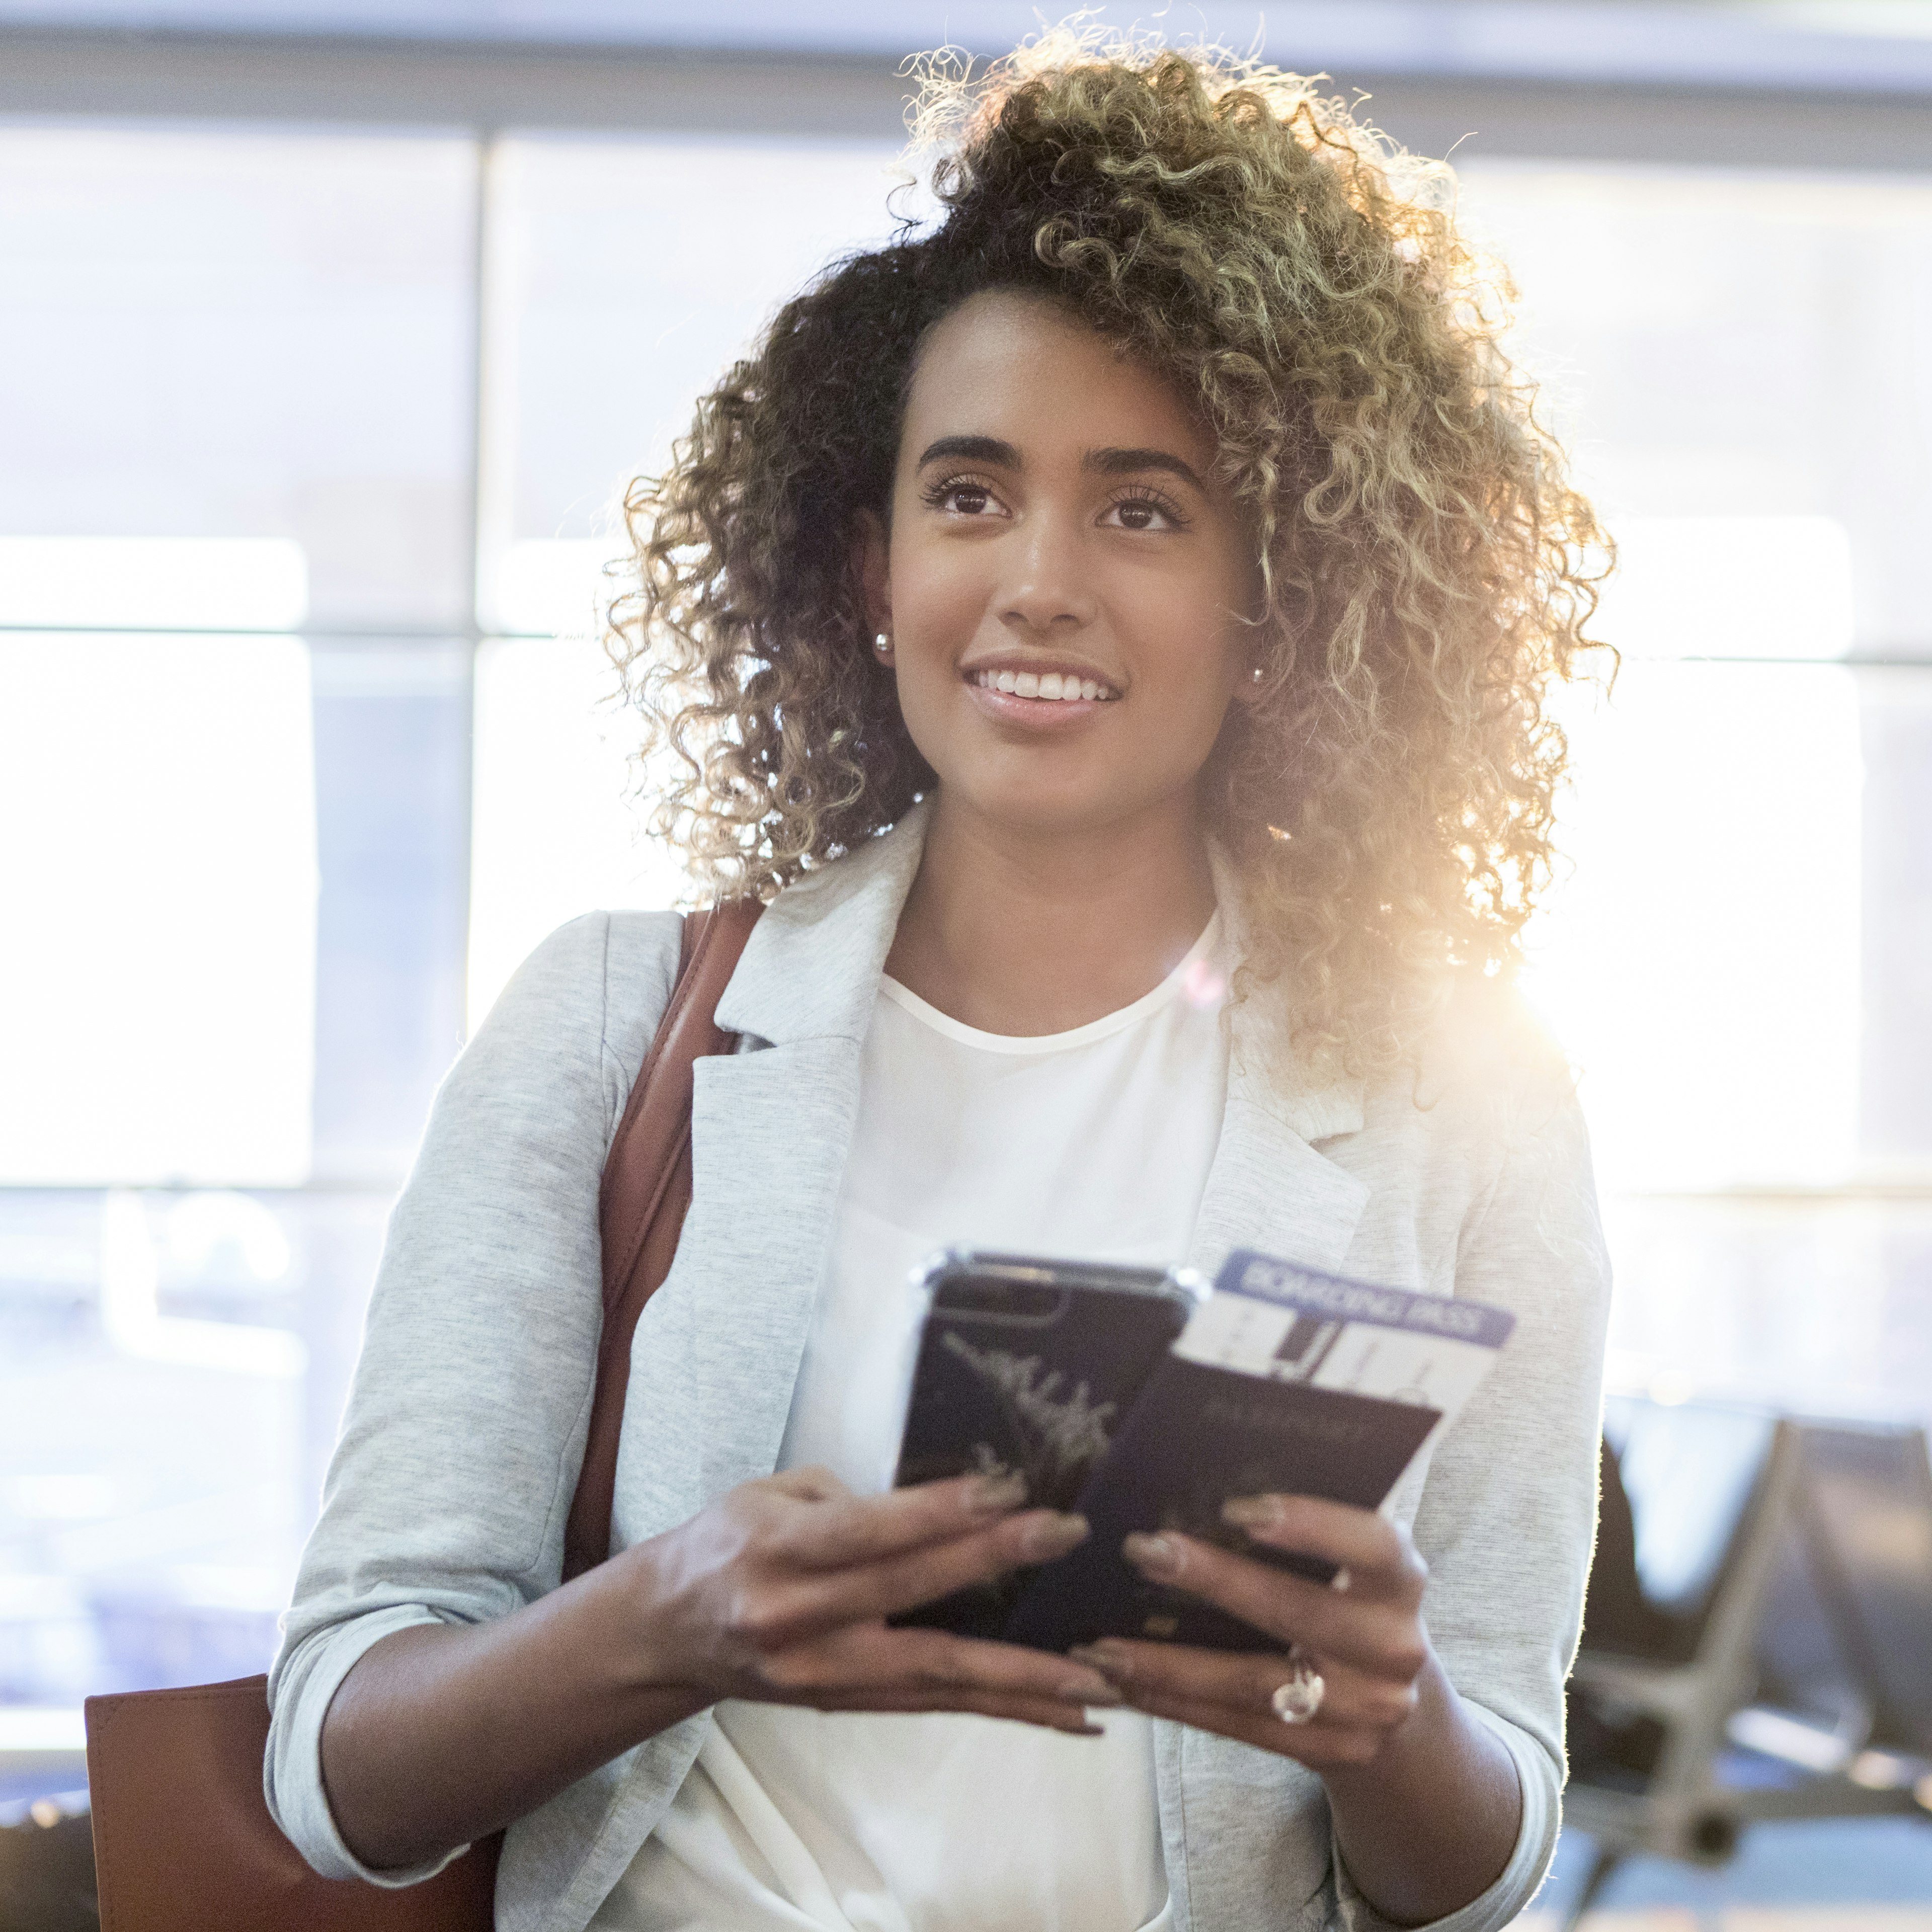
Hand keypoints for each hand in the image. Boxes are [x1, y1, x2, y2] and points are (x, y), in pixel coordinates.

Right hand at [633, 1466, 1119, 1732]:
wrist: (669, 1632)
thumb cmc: (728, 1544)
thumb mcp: (770, 1493)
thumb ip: (847, 1498)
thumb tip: (933, 1506)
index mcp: (777, 1551)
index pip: (867, 1533)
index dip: (937, 1512)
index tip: (1006, 1489)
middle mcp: (800, 1620)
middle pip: (910, 1593)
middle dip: (993, 1561)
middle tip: (1066, 1536)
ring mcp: (827, 1673)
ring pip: (937, 1673)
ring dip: (1023, 1674)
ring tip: (1098, 1673)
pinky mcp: (848, 1703)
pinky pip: (939, 1707)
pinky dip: (1007, 1710)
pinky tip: (1069, 1715)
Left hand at [1068, 1494, 1430, 1765]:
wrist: (1402, 1706)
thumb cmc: (1351, 1602)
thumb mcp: (1352, 1565)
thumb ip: (1304, 1532)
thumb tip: (1197, 1480)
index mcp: (1401, 1580)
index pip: (1373, 1544)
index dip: (1311, 1525)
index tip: (1238, 1508)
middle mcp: (1392, 1647)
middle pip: (1298, 1613)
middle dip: (1215, 1580)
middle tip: (1143, 1549)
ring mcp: (1364, 1710)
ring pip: (1253, 1684)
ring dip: (1168, 1664)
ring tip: (1099, 1647)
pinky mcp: (1329, 1752)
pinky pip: (1239, 1727)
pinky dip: (1176, 1704)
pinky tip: (1124, 1685)